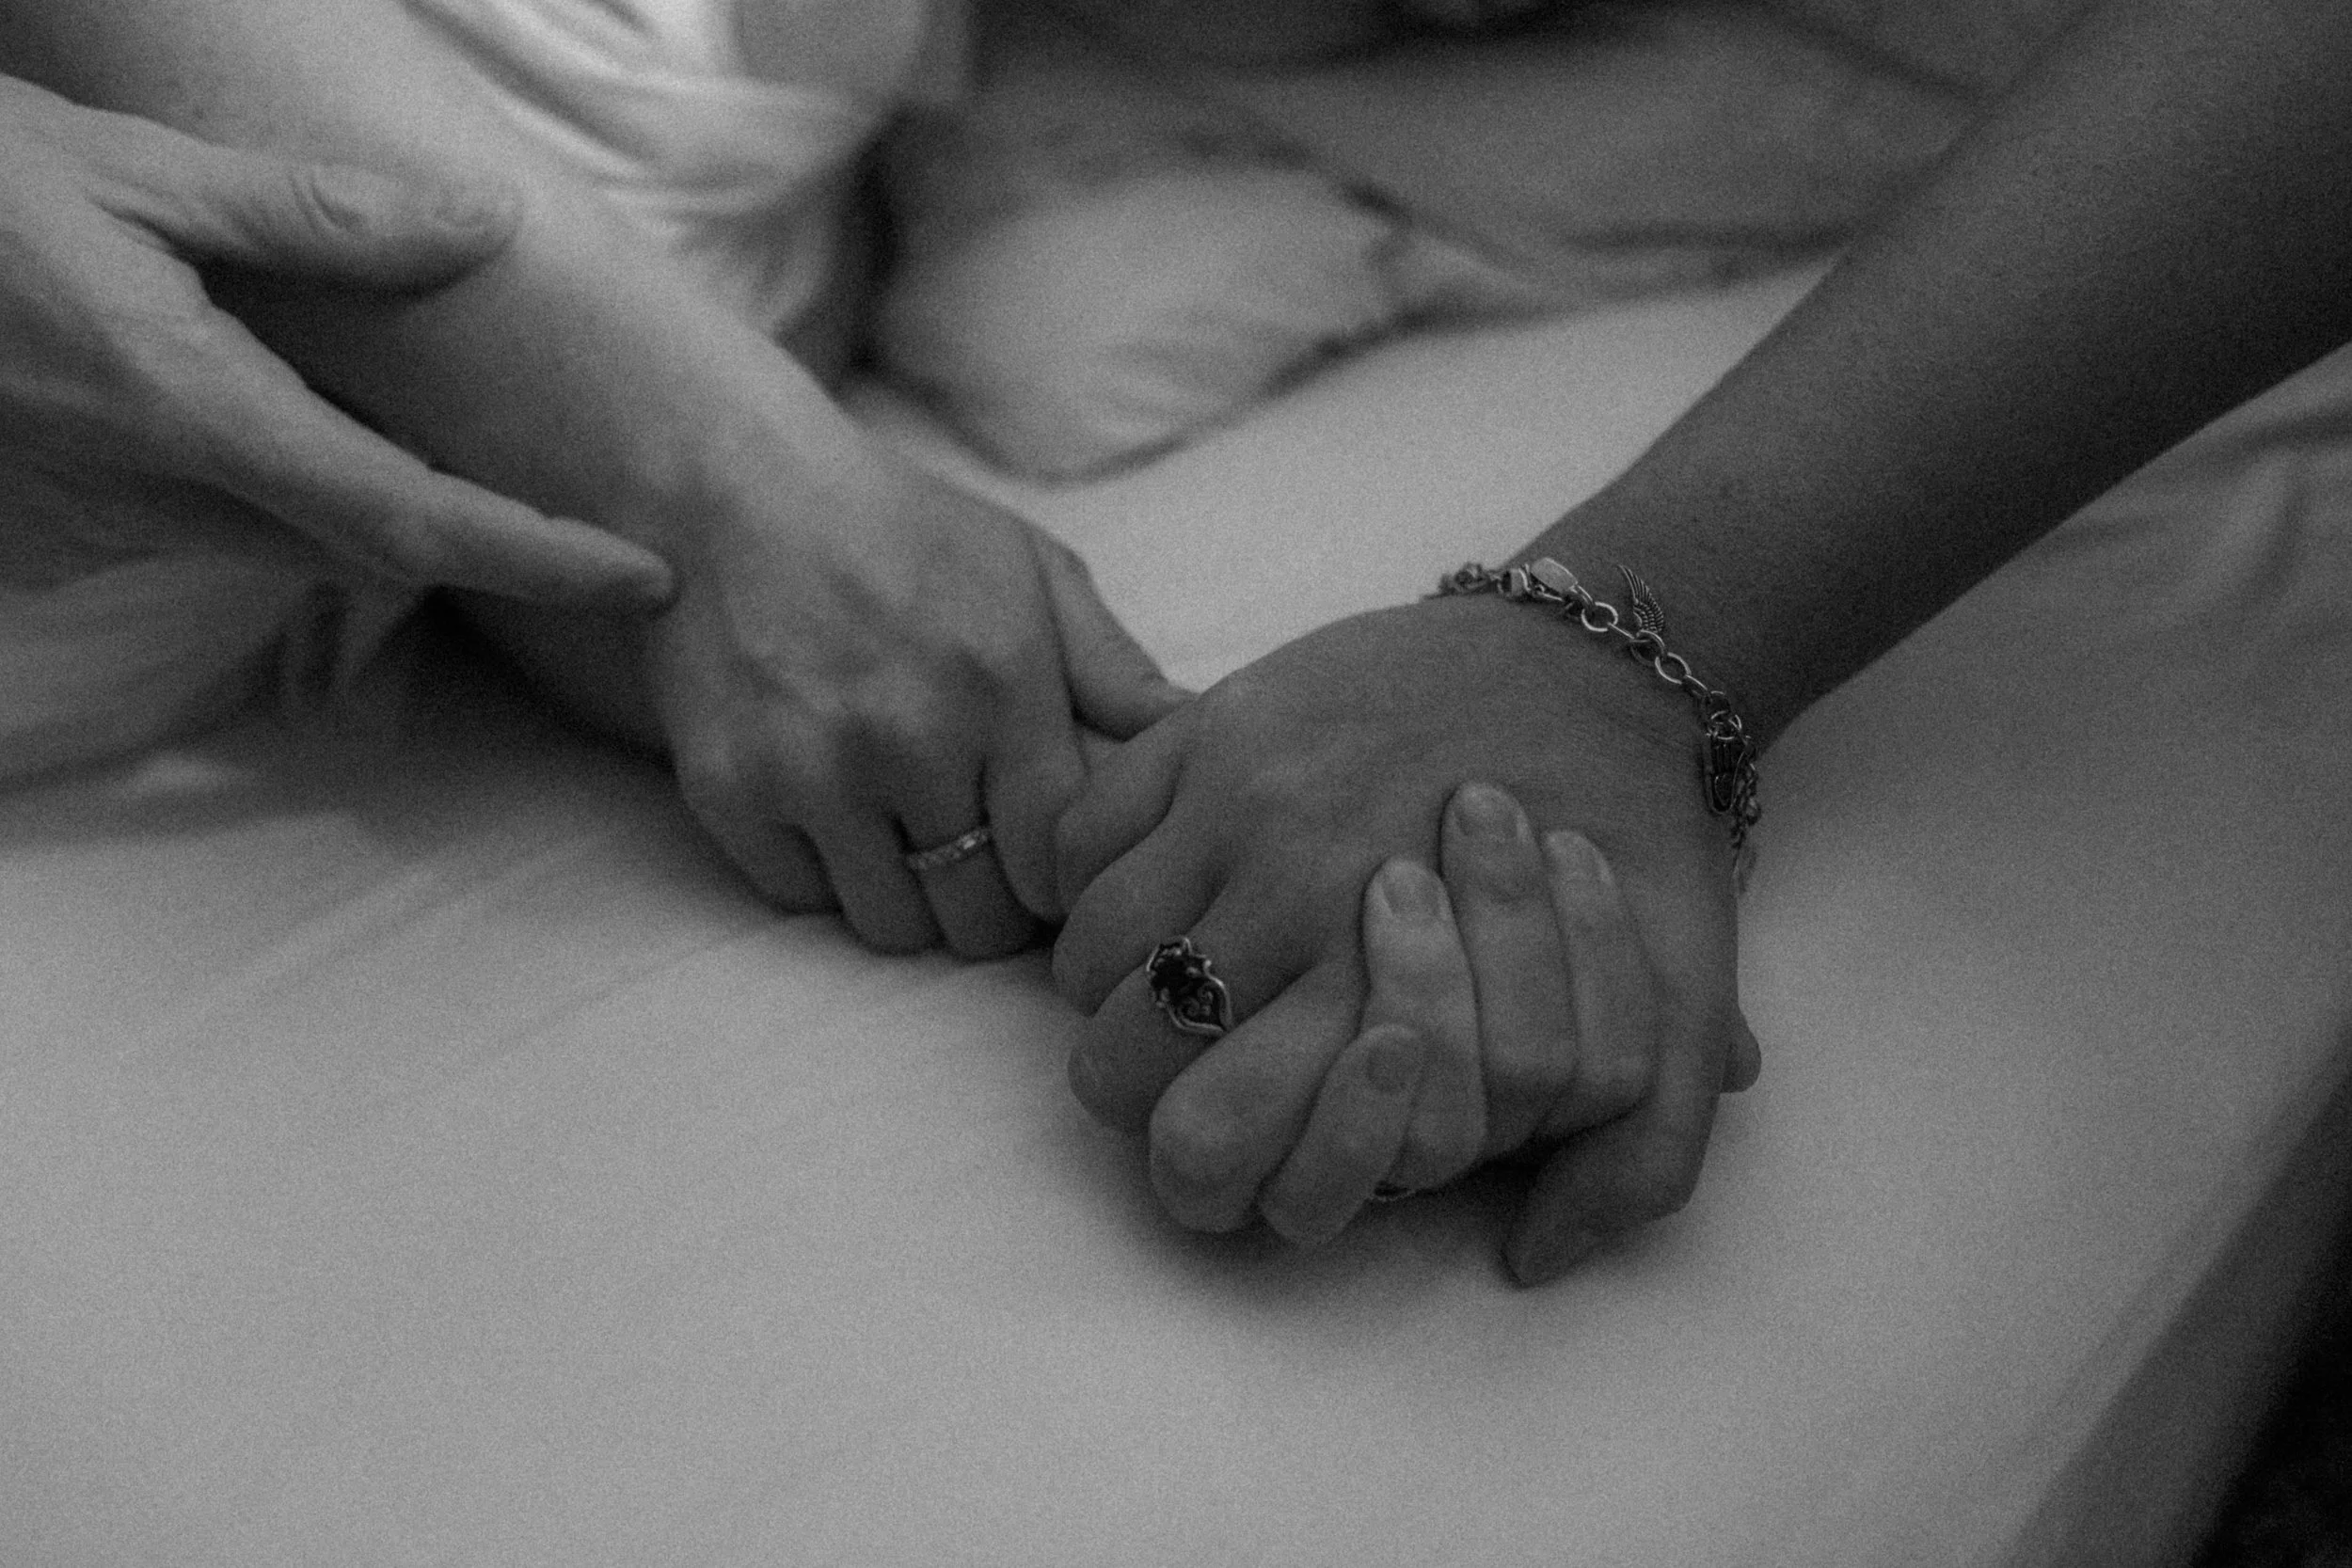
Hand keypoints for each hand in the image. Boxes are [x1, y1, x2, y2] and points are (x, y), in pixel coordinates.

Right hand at [0, 74, 671, 608]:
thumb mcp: (126, 169)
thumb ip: (316, 218)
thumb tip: (485, 229)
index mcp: (186, 404)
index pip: (408, 515)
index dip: (538, 556)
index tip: (641, 578)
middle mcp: (144, 492)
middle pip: (355, 542)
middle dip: (453, 524)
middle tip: (540, 480)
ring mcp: (85, 528)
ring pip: (272, 540)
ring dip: (340, 497)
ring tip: (380, 418)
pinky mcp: (44, 540)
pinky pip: (188, 529)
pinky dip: (241, 487)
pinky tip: (224, 412)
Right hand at [650, 454, 1185, 956]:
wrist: (733, 485)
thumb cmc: (902, 531)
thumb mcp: (1031, 573)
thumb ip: (1117, 671)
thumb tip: (1203, 739)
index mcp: (1001, 685)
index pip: (1055, 864)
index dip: (1059, 883)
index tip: (1047, 863)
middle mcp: (908, 738)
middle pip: (978, 919)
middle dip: (991, 904)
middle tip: (981, 862)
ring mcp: (810, 769)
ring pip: (891, 925)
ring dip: (909, 898)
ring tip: (908, 835)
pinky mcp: (728, 789)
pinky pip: (799, 896)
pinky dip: (822, 873)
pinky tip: (833, 811)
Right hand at [1052, 595, 1755, 1278]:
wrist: (1594, 666)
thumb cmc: (1624, 841)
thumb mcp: (1677, 1013)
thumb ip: (1635, 1156)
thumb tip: (1528, 1260)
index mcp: (1388, 986)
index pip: (1202, 1149)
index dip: (1198, 1169)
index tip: (1234, 1128)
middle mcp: (1289, 898)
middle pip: (1115, 1067)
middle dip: (1143, 1083)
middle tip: (1194, 1056)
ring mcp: (1236, 800)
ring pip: (1084, 955)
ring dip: (1115, 982)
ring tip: (1182, 967)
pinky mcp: (1211, 722)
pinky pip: (1081, 835)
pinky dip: (1096, 876)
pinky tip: (1166, 879)